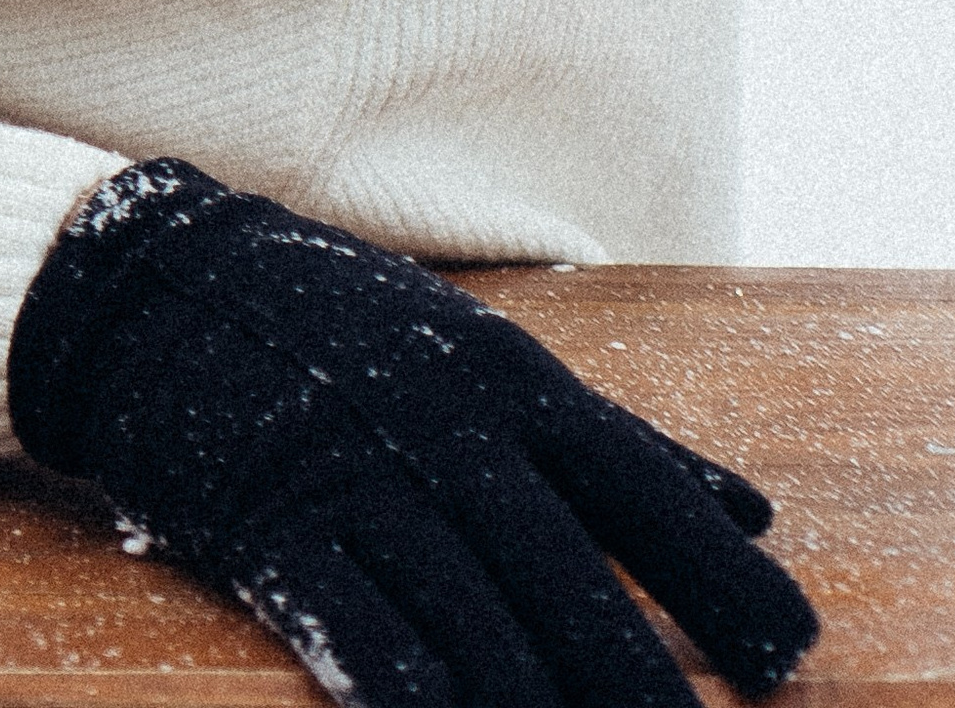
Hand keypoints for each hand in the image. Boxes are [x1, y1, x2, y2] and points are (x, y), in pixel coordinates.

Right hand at [10, 164, 818, 707]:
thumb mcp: (493, 361)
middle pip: (572, 586)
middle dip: (642, 685)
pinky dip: (418, 700)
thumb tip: (758, 512)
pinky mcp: (273, 533)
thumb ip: (626, 446)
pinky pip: (363, 641)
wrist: (160, 288)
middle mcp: (450, 432)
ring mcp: (358, 482)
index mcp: (515, 385)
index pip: (646, 493)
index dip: (722, 584)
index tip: (794, 662)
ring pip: (478, 633)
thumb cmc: (352, 332)